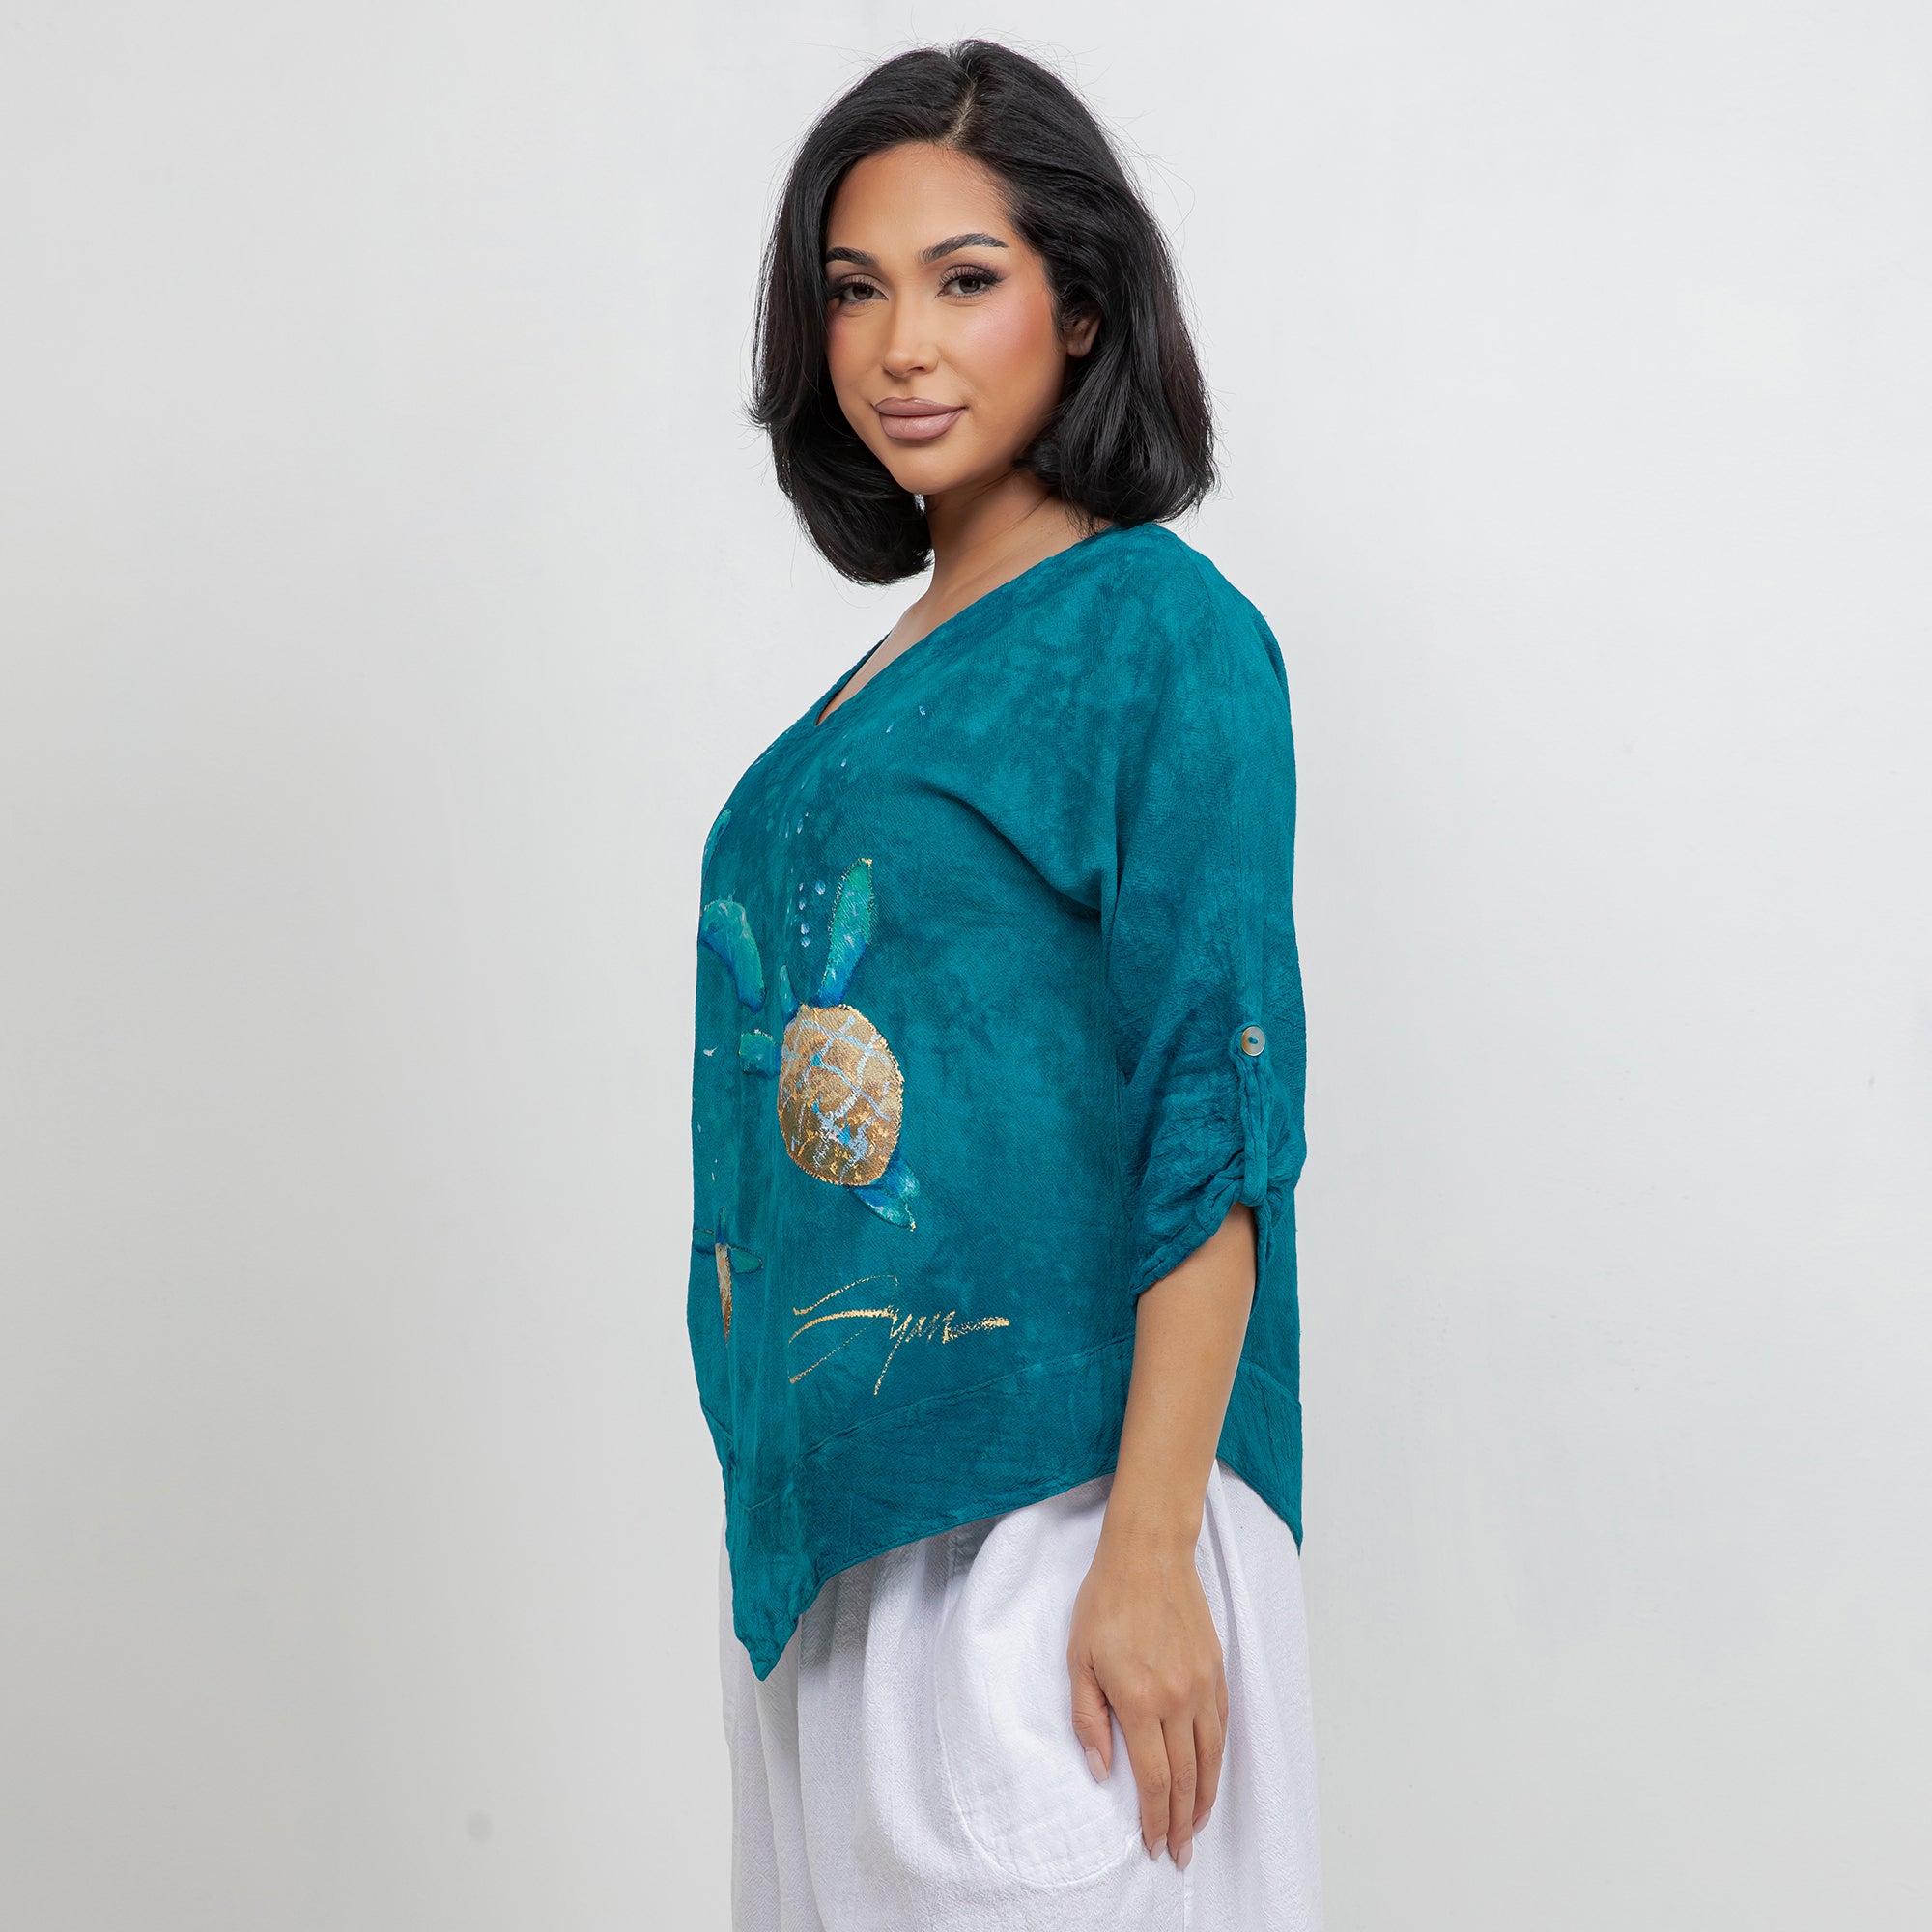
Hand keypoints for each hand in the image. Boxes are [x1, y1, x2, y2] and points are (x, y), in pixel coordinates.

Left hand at [1066, 1520, 1228, 1868]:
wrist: (1149, 1554)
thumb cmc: (1106, 1601)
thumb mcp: (1079, 1658)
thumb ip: (1088, 1718)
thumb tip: (1100, 1770)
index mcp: (1140, 1700)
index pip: (1153, 1778)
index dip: (1155, 1818)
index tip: (1155, 1845)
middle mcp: (1178, 1698)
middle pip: (1186, 1777)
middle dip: (1182, 1822)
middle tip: (1180, 1853)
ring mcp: (1202, 1684)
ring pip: (1211, 1757)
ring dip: (1205, 1798)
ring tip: (1196, 1826)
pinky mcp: (1216, 1669)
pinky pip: (1222, 1726)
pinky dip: (1217, 1759)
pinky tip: (1209, 1774)